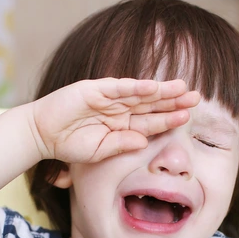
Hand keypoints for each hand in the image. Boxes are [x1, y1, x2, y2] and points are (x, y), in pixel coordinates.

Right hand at [30, 78, 200, 162]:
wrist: (41, 134)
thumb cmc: (69, 145)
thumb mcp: (99, 151)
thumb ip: (121, 145)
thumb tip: (143, 142)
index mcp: (122, 126)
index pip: (151, 122)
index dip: (169, 119)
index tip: (188, 117)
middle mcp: (119, 110)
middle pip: (151, 104)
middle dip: (173, 100)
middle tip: (197, 96)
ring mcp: (108, 98)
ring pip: (140, 93)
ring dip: (160, 90)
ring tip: (182, 87)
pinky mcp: (94, 90)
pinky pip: (118, 88)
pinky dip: (134, 87)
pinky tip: (152, 86)